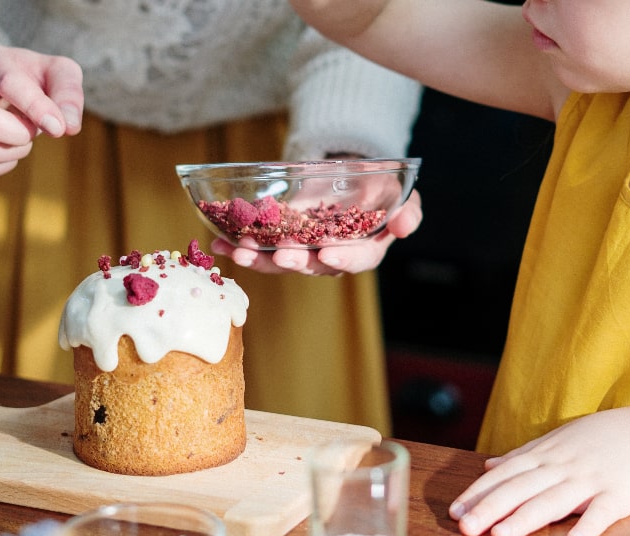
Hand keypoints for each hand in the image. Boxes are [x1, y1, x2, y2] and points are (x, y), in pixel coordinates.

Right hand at [0, 45, 83, 176]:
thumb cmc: (34, 80)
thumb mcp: (58, 74)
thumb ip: (68, 95)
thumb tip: (70, 127)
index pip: (8, 83)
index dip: (35, 108)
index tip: (58, 129)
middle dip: (17, 134)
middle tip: (32, 129)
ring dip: (14, 151)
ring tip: (21, 136)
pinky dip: (3, 165)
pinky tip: (9, 149)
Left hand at [211, 190, 421, 274]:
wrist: (349, 176)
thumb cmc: (379, 188)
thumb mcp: (400, 193)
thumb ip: (408, 211)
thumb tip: (404, 225)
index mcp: (363, 251)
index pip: (356, 260)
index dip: (342, 258)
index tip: (327, 253)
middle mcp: (330, 257)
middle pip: (312, 266)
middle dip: (293, 261)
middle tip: (278, 254)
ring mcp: (303, 251)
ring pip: (281, 262)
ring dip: (259, 259)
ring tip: (239, 251)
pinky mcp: (281, 242)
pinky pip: (262, 249)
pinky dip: (241, 247)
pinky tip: (221, 244)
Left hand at [449, 405, 629, 535]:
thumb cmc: (599, 437)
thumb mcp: (557, 440)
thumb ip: (522, 455)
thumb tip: (489, 465)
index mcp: (545, 455)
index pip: (504, 475)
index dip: (478, 492)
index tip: (455, 510)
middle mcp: (562, 466)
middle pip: (520, 489)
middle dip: (490, 508)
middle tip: (465, 528)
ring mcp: (591, 479)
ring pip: (553, 501)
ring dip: (526, 519)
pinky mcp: (622, 493)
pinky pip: (605, 511)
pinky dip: (590, 524)